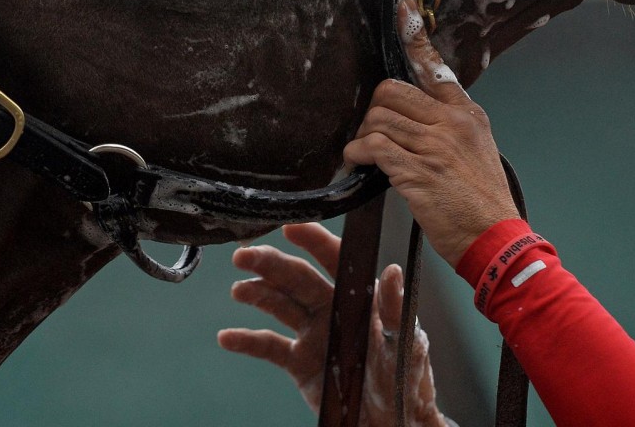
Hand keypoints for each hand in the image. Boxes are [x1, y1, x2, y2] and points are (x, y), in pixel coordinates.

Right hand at [217, 223, 447, 426]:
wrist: (393, 425)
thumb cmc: (407, 382)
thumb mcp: (407, 346)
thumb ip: (396, 311)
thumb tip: (392, 270)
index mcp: (359, 298)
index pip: (335, 260)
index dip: (313, 241)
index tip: (291, 227)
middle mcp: (332, 310)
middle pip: (296, 278)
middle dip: (270, 264)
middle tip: (245, 255)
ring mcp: (313, 334)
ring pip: (279, 304)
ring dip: (256, 293)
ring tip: (239, 291)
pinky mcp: (299, 362)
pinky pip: (269, 346)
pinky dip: (246, 341)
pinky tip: (227, 337)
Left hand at [343, 0, 519, 267]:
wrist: (496, 240)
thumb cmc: (481, 201)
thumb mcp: (476, 150)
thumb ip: (448, 126)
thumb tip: (413, 114)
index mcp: (466, 113)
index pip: (435, 65)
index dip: (415, 33)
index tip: (404, 7)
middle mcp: (452, 122)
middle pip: (391, 90)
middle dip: (374, 111)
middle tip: (374, 133)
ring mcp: (435, 145)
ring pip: (379, 118)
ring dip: (363, 136)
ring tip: (367, 154)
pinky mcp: (418, 170)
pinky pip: (373, 146)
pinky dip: (357, 153)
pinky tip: (357, 162)